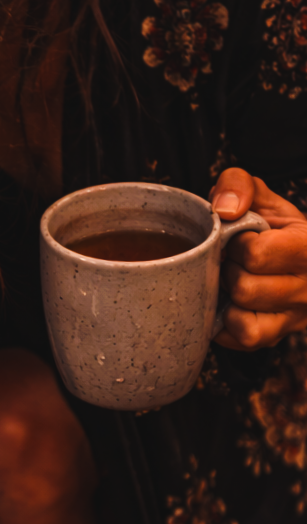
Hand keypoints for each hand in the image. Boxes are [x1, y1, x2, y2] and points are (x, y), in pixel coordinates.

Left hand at [211, 167, 306, 349]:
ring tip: (235, 280)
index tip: (241, 239)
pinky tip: (232, 304)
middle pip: (245, 288)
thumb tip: (224, 209)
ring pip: (242, 318)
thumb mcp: (263, 197)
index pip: (256, 255)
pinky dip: (228, 323)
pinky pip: (243, 339)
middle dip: (230, 271)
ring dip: (228, 297)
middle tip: (234, 261)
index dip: (237, 244)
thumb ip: (239, 185)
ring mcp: (295, 317)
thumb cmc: (276, 228)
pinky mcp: (277, 337)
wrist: (300, 255)